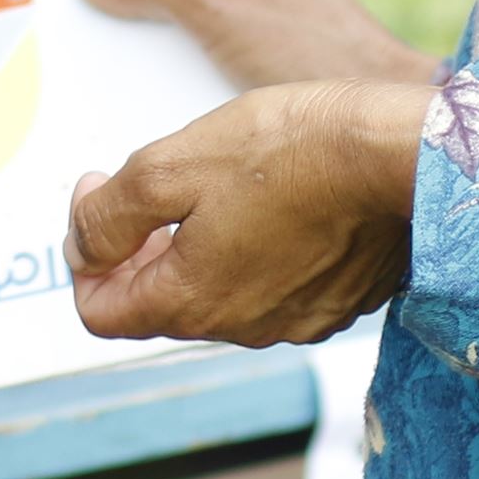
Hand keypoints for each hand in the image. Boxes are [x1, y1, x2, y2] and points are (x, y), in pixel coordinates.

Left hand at [67, 79, 428, 347]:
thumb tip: (80, 245)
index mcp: (191, 302)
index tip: (99, 196)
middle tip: (152, 183)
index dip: (85, 255)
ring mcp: (295, 321)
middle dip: (139, 247)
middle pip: (157, 302)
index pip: (100, 313)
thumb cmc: (286, 150)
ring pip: (216, 293)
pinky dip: (253, 251)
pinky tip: (270, 200)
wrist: (397, 154)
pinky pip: (271, 287)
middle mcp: (241, 328)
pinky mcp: (336, 303)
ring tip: (217, 184)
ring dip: (197, 248)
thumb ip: (108, 216)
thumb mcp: (167, 165)